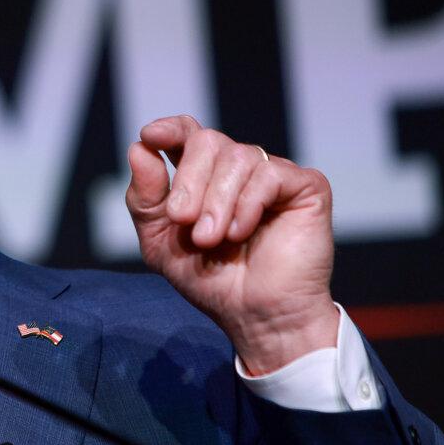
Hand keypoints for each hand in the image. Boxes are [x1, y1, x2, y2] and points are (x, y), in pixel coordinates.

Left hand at [126, 115, 338, 374]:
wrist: (255, 316)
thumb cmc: (211, 281)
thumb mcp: (161, 242)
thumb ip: (145, 198)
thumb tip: (138, 148)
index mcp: (204, 176)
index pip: (187, 133)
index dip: (170, 129)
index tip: (151, 136)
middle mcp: (238, 169)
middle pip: (207, 141)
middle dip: (189, 181)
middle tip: (183, 220)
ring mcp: (272, 175)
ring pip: (237, 156)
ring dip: (217, 202)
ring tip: (212, 240)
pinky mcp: (305, 186)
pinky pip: (269, 173)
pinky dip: (247, 204)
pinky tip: (241, 233)